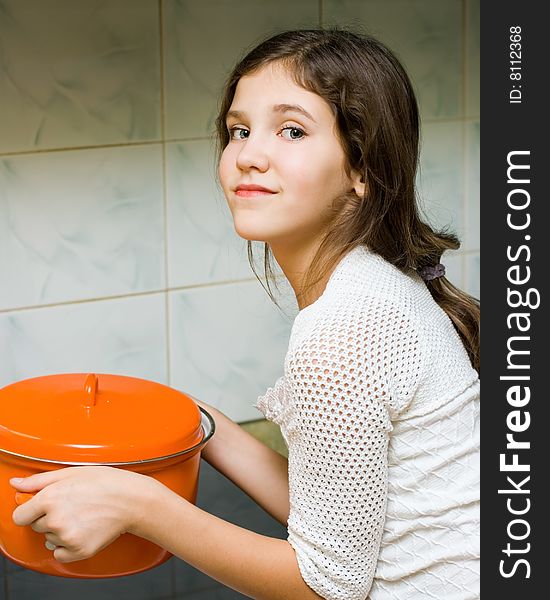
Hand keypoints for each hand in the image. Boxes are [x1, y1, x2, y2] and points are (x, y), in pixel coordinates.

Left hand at [10, 466, 159, 562]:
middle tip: (73, 505)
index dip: (31, 510)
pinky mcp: (78, 551)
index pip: (20, 515)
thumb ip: (39, 480)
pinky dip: (68, 545)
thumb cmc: (106, 482)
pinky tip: (83, 529)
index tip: (43, 506)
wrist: (133, 499)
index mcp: (50, 498)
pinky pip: (59, 553)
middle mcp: (55, 520)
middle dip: (49, 517)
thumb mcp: (72, 472)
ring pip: (49, 538)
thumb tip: (15, 483)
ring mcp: (66, 537)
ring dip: (60, 530)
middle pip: (36, 526)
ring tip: (82, 515)